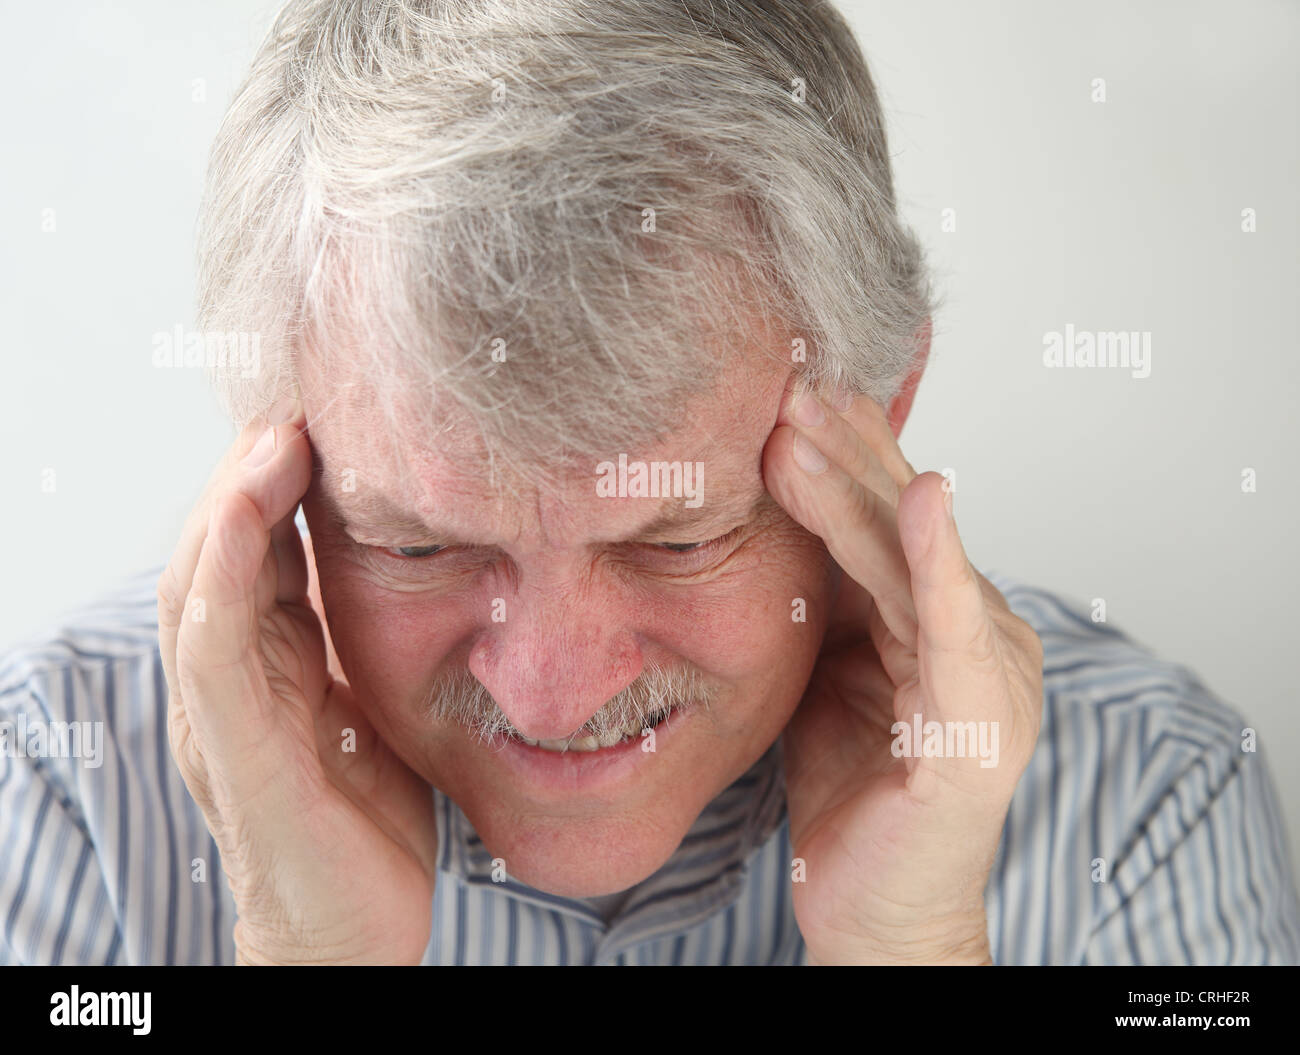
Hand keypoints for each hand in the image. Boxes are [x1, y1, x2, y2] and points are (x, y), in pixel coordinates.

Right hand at [157, 407, 437, 964]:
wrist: (354, 932)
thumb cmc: (370, 821)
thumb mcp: (377, 703)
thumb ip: (372, 639)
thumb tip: (434, 562)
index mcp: (264, 667)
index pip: (256, 554)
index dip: (279, 484)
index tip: (327, 421)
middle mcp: (228, 680)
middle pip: (218, 549)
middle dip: (253, 473)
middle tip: (302, 404)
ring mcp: (219, 714)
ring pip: (201, 579)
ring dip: (234, 497)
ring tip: (278, 433)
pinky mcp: (234, 748)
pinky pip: (213, 641)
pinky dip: (226, 565)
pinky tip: (251, 507)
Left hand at [762, 384, 1043, 964]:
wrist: (875, 906)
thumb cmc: (853, 789)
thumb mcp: (822, 668)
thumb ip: (824, 598)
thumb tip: (771, 513)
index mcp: (936, 617)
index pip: (883, 518)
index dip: (839, 453)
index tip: (784, 391)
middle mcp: (973, 631)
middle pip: (899, 522)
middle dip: (840, 449)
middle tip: (784, 380)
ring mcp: (985, 673)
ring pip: (910, 560)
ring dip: (855, 487)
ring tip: (802, 423)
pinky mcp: (978, 722)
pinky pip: (952, 629)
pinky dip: (937, 560)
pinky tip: (924, 496)